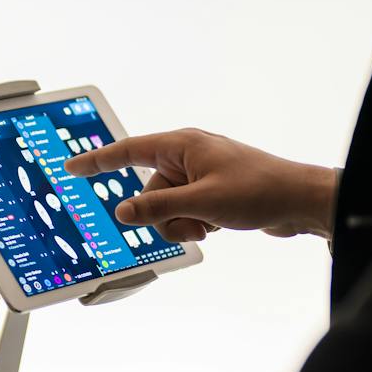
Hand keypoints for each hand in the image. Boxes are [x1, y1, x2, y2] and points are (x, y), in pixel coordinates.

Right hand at [64, 128, 336, 242]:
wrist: (300, 201)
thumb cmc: (259, 190)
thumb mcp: (201, 203)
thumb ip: (158, 208)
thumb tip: (123, 212)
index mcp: (181, 145)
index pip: (127, 151)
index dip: (97, 161)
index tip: (72, 168)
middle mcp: (187, 156)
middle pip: (148, 190)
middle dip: (163, 214)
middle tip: (193, 220)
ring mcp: (199, 175)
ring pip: (165, 207)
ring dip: (181, 223)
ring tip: (209, 224)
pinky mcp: (210, 193)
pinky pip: (184, 213)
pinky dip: (194, 224)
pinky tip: (217, 226)